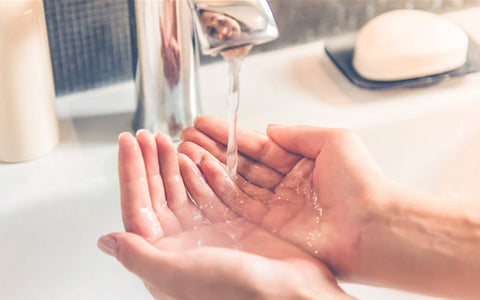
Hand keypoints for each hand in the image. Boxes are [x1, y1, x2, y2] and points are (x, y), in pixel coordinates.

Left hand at [98, 130, 352, 299]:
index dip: (131, 172)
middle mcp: (182, 244)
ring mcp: (207, 232)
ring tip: (168, 139)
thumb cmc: (237, 294)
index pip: (137, 206)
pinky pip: (210, 192)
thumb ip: (139, 257)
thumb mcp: (179, 276)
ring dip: (173, 164)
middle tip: (147, 135)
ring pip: (182, 190)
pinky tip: (195, 157)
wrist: (289, 295)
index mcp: (163, 257)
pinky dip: (201, 173)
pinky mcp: (231, 223)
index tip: (128, 143)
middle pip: (157, 194)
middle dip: (150, 162)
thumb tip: (105, 241)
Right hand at [179, 116, 389, 278]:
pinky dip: (217, 188)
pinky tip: (199, 172)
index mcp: (300, 164)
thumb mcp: (333, 140)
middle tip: (187, 136)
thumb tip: (271, 128)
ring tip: (184, 150)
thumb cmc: (363, 183)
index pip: (257, 146)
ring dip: (209, 167)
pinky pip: (237, 204)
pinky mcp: (269, 228)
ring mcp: (275, 207)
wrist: (372, 226)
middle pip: (241, 164)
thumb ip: (297, 133)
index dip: (231, 134)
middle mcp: (285, 186)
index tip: (207, 123)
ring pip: (235, 183)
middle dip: (213, 149)